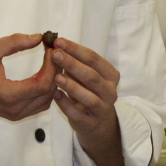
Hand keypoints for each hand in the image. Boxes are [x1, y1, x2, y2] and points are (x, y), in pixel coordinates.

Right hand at [0, 32, 54, 120]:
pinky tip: (45, 74)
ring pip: (47, 100)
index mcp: (6, 94)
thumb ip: (14, 42)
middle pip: (48, 92)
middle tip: (55, 53)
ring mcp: (16, 114)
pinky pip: (40, 104)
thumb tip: (38, 38)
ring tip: (51, 62)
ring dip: (53, 80)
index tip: (50, 50)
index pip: (41, 84)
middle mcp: (14, 109)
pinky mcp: (17, 115)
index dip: (51, 66)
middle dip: (55, 71)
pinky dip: (47, 90)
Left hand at [51, 37, 125, 165]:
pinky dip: (66, 105)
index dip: (76, 49)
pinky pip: (77, 114)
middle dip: (72, 64)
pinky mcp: (90, 123)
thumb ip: (74, 63)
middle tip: (55, 55)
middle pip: (92, 76)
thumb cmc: (89, 92)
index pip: (94, 59)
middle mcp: (110, 92)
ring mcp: (101, 109)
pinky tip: (55, 96)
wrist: (97, 124)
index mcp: (111, 76)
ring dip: (72, 86)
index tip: (59, 41)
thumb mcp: (86, 77)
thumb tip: (55, 46)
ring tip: (55, 77)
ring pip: (88, 97)